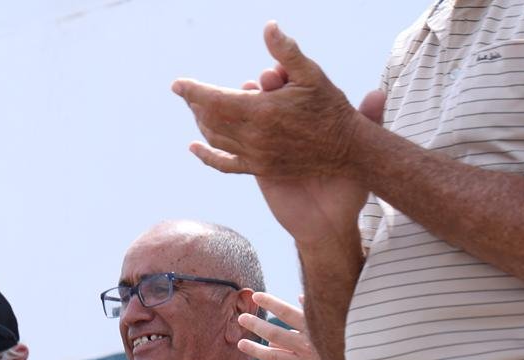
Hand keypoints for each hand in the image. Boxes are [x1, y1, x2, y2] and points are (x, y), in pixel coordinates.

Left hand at [171, 23, 373, 179]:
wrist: (346, 149)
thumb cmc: (330, 108)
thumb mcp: (311, 74)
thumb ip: (286, 51)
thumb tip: (269, 27)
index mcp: (261, 111)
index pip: (214, 99)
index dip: (193, 91)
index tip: (177, 84)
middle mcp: (253, 136)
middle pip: (210, 119)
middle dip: (197, 104)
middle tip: (190, 93)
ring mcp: (255, 155)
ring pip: (215, 139)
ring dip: (202, 123)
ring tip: (198, 110)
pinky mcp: (259, 168)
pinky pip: (225, 164)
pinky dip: (207, 156)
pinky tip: (194, 147)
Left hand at [238, 293, 340, 359]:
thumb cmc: (357, 343)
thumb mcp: (343, 321)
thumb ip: (319, 311)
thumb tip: (302, 296)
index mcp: (316, 329)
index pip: (288, 312)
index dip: (270, 303)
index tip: (256, 295)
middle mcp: (307, 346)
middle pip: (274, 333)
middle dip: (256, 325)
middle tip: (241, 318)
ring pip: (273, 356)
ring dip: (255, 349)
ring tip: (240, 343)